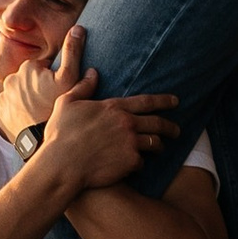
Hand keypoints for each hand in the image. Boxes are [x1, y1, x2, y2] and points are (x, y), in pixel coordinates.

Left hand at [0, 24, 83, 141]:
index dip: (55, 79)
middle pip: (32, 81)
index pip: (45, 68)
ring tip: (44, 112)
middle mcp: (10, 79)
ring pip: (21, 95)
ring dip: (30, 101)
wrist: (41, 140)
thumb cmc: (57, 107)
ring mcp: (3, 98)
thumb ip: (73, 51)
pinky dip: (21, 114)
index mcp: (28, 67)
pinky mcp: (1, 116)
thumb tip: (77, 28)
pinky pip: (13, 111)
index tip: (61, 90)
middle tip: (53, 102)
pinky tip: (33, 121)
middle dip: (41, 88)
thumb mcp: (71, 77)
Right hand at [37, 64, 179, 192]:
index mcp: (114, 107)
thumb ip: (83, 87)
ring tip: (160, 149)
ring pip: (155, 143)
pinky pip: (141, 163)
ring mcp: (130, 143)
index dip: (164, 100)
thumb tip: (93, 72)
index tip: (175, 101)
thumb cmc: (61, 133)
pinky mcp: (129, 162)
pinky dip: (139, 164)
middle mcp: (127, 123)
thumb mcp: (67, 103)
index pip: (146, 101)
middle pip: (158, 123)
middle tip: (176, 130)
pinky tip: (135, 166)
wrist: (62, 164)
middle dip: (171, 126)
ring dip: (159, 146)